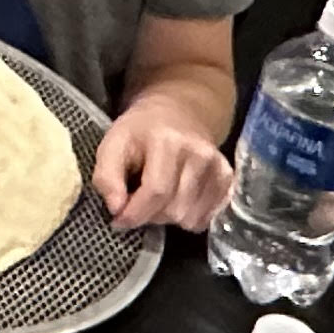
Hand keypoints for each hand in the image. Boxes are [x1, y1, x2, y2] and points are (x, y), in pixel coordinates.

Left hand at [91, 99, 233, 230]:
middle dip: (149, 215)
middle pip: (174, 209)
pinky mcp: (227, 179)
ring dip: (167, 217)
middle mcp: (199, 154)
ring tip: (157, 197)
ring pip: (190, 219)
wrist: (177, 113)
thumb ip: (106, 177)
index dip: (134, 213)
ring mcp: (217, 167)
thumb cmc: (140, 132)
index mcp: (167, 141)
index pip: (156, 191)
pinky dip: (186, 217)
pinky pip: (205, 219)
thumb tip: (116, 208)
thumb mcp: (111, 145)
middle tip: (137, 201)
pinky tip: (176, 199)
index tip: (118, 219)